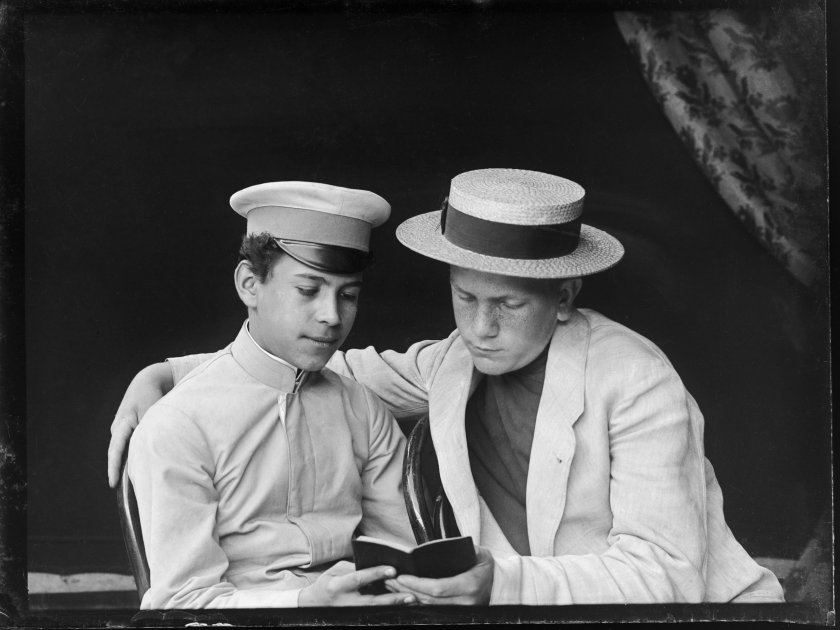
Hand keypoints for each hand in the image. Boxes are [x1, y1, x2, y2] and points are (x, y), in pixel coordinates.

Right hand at [107, 362, 173, 486]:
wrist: (146, 381)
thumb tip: (147, 447)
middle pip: (117, 453)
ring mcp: (120, 428)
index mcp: (122, 424)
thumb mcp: (152, 410)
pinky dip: (129, 455)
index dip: (115, 468)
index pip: (116, 450)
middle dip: (119, 471)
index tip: (113, 484)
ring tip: (130, 484)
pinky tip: (135, 466)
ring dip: (126, 464)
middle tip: (124, 493)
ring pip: (122, 450)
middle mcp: (117, 427)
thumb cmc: (152, 395)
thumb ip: (149, 427)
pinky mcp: (125, 428)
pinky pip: (125, 445)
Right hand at [299, 561, 416, 606]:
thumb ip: (354, 568)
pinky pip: (374, 613)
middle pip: (372, 601)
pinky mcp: (356, 617)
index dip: (376, 573)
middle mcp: (346, 602)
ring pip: (376, 610)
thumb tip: (374, 565)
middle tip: (410, 593)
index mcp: (338, 586)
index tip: (393, 570)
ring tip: (411, 599)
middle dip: (392, 598)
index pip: (360, 578)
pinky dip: (388, 608)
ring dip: (394, 605)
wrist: (313, 604)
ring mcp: (351, 613)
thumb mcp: (335, 571)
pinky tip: (401, 603)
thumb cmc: (327, 583)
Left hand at [384, 546, 493, 604]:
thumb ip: (466, 549)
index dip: (418, 584)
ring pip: (429, 606)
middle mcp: (465, 601)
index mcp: (470, 585)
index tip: (402, 577)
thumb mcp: (481, 553)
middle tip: (389, 580)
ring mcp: (461, 610)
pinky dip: (417, 600)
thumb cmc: (487, 567)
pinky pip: (433, 608)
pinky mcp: (456, 613)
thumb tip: (445, 546)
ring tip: (392, 586)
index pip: (438, 588)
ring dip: (408, 596)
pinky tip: (404, 592)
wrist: (501, 585)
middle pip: (429, 599)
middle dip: (407, 590)